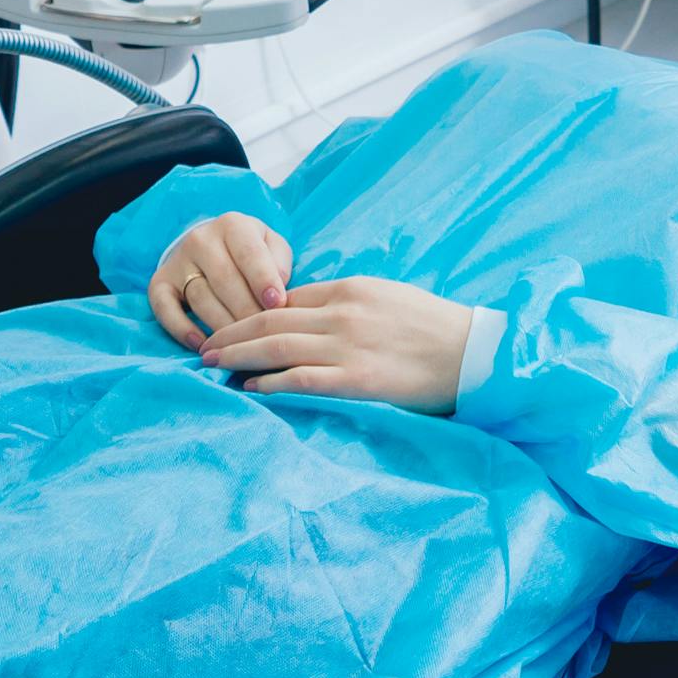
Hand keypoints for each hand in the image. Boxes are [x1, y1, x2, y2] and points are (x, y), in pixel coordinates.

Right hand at [147, 212, 290, 350]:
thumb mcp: (272, 246)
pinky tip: (201, 345)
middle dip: (247, 310)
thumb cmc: (251, 252)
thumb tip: (277, 295)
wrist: (210, 245)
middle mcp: (201, 239)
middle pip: (224, 280)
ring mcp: (178, 261)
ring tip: (242, 344)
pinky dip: (181, 329)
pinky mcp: (159, 283)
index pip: (249, 253)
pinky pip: (165, 308)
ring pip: (200, 298)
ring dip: (222, 325)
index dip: (263, 280)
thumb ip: (280, 264)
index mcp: (233, 225)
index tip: (278, 304)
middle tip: (264, 334)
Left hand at [198, 277, 478, 412]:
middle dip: (231, 332)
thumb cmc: (433, 327)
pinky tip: (251, 388)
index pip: (285, 299)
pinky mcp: (358, 380)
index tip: (226, 325)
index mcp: (349, 289)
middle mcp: (342, 314)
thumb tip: (304, 315)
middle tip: (203, 346)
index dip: (249, 312)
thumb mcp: (386, 298)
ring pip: (277, 348)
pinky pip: (302, 380)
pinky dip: (271, 383)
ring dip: (239, 355)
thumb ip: (346, 304)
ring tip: (213, 365)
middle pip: (270, 320)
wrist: (474, 353)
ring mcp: (348, 347)